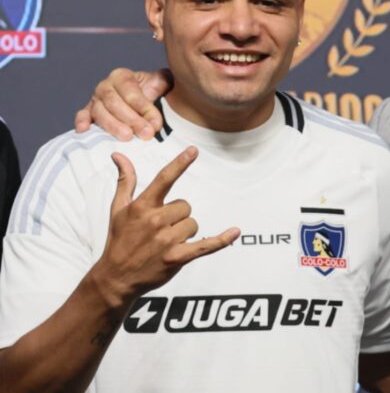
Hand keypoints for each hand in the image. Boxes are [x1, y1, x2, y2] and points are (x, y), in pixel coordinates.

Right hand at [75, 68, 172, 140]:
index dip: (143, 108)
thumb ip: (163, 82)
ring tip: (127, 137)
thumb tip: (163, 86)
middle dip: (132, 120)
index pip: (131, 92)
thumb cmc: (154, 92)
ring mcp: (95, 100)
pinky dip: (82, 122)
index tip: (156, 123)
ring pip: (100, 112)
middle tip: (146, 134)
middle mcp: (105, 86)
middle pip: (115, 103)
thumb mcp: (162, 83)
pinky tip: (85, 130)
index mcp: (122, 76)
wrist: (145, 100)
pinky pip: (82, 116)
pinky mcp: (88, 113)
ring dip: (113, 126)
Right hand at [92, 147, 239, 305]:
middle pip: (185, 206)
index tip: (193, 151)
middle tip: (160, 229)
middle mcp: (155, 221)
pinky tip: (235, 232)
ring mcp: (167, 240)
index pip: (164, 179)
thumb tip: (119, 156)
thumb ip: (125, 181)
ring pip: (193, 224)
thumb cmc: (119, 241)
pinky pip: (206, 245)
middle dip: (177, 216)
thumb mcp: (118, 210)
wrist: (116, 278)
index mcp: (142, 207)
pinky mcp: (177, 258)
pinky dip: (222, 240)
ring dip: (185, 232)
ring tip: (166, 243)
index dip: (180, 164)